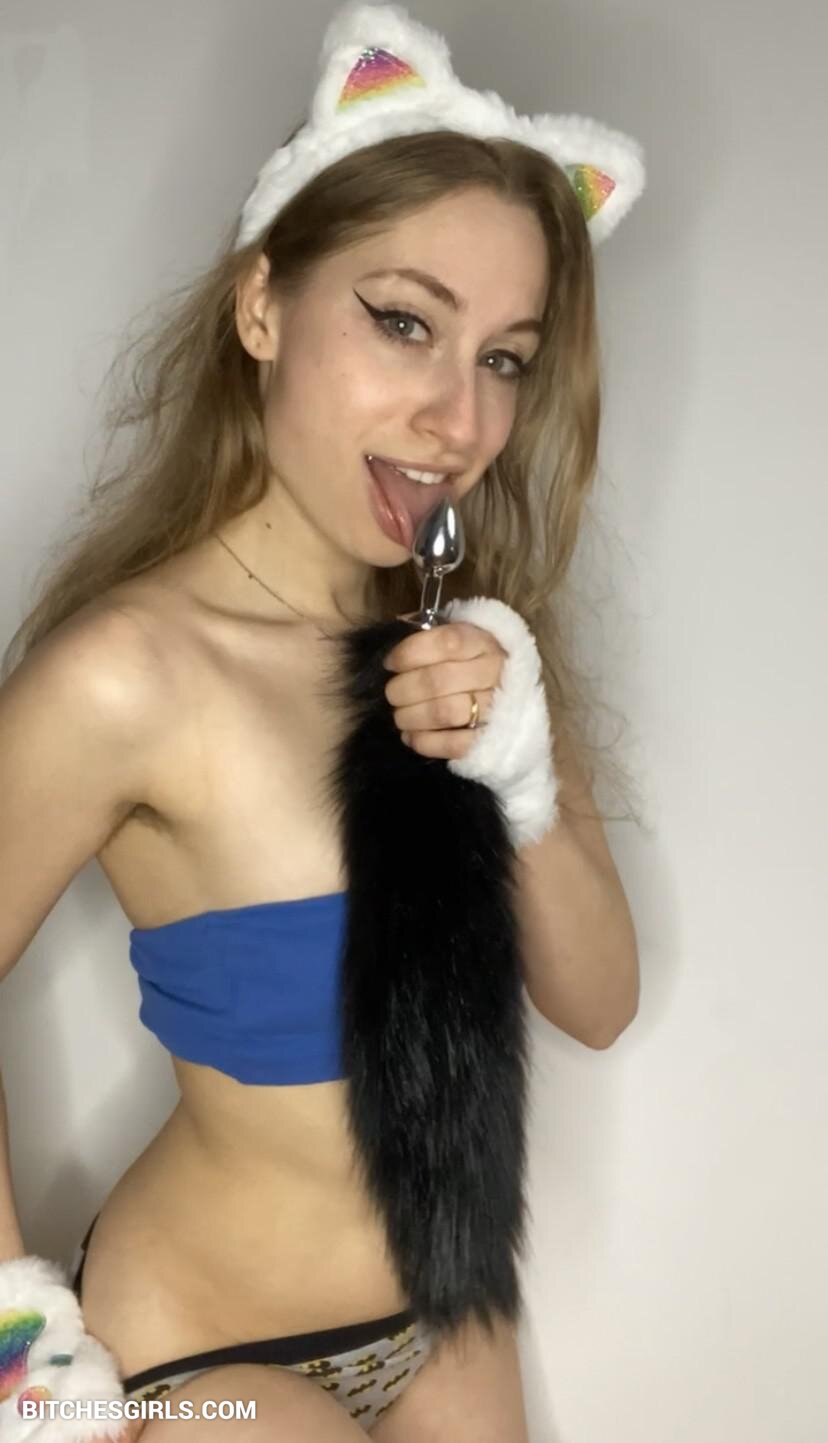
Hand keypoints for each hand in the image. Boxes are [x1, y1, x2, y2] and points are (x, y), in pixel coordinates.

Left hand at [382, 620, 505, 758]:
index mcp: (483, 643)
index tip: (391, 663)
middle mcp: (494, 672)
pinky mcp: (492, 740)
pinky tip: (412, 737)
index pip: (445, 643)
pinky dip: (425, 742)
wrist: (515, 696)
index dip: (409, 653)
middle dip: (403, 689)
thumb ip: (432, 642)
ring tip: (400, 717)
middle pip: (438, 680)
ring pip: (444, 713)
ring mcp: (497, 708)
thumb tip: (395, 651)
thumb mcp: (461, 642)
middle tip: (393, 694)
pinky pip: (454, 745)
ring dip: (411, 717)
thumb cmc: (474, 665)